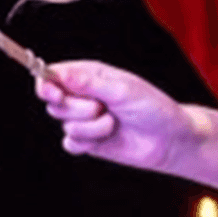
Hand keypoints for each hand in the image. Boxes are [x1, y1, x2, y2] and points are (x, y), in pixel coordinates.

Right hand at [36, 60, 192, 171]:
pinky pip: (70, 143)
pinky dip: (88, 142)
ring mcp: (84, 119)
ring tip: (114, 122)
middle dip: (76, 108)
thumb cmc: (152, 107)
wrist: (170, 139)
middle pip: (54, 102)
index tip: (54, 93)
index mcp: (90, 75)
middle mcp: (83, 95)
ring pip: (64, 124)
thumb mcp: (122, 90)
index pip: (53, 76)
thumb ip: (88, 83)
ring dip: (90, 127)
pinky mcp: (87, 141)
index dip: (47, 85)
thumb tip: (58, 73)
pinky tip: (107, 137)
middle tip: (100, 107)